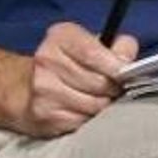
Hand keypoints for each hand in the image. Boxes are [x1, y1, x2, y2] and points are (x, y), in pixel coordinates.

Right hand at [11, 22, 137, 137]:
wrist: (28, 89)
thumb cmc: (70, 64)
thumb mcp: (91, 43)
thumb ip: (117, 46)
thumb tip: (129, 58)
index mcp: (60, 37)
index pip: (93, 53)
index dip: (116, 66)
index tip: (126, 73)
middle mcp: (47, 60)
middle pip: (98, 81)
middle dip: (114, 88)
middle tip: (115, 88)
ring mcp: (43, 89)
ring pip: (94, 104)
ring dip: (104, 105)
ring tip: (100, 98)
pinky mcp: (43, 114)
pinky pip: (82, 121)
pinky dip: (89, 119)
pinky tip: (83, 110)